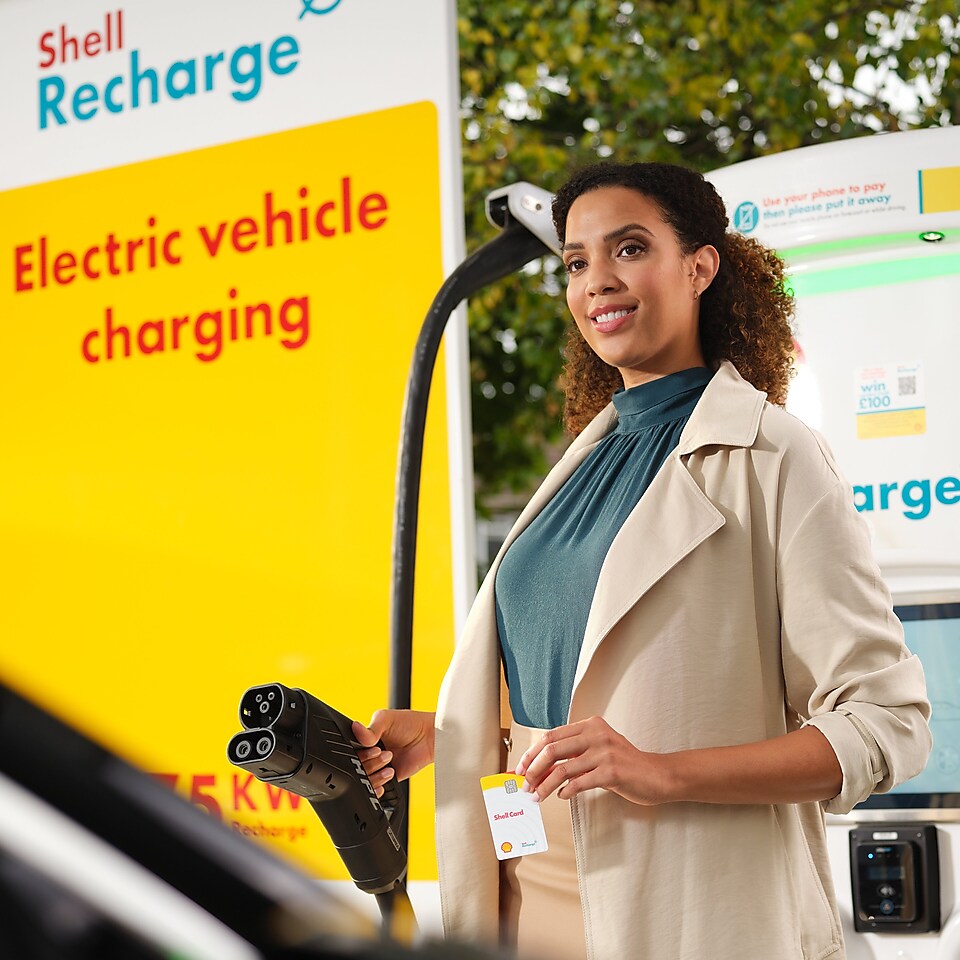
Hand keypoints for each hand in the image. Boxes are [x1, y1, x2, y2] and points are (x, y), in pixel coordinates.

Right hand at [352, 709, 435, 796]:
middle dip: (368, 760)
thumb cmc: (410, 723)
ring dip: (376, 771)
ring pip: (364, 778)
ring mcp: (379, 766)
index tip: (369, 746)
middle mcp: (370, 753)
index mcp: (366, 738)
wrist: (430, 737)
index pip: (350, 749)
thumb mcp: (387, 719)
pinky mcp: (389, 778)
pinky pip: (376, 788)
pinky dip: (376, 787)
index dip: (356, 751)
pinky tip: (386, 775)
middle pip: (356, 765)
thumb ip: (370, 728)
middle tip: (383, 751)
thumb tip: (356, 728)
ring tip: (390, 759)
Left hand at [515, 716, 670, 804]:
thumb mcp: (598, 749)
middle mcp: (596, 734)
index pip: (551, 736)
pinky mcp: (612, 771)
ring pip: (563, 769)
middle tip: (524, 785)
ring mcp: (604, 751)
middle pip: (552, 749)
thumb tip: (540, 768)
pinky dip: (566, 791)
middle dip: (533, 769)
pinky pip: (579, 782)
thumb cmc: (625, 764)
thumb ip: (574, 753)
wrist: (657, 775)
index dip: (531, 753)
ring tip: (537, 796)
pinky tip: (562, 796)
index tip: (520, 768)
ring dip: (545, 785)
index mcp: (590, 725)